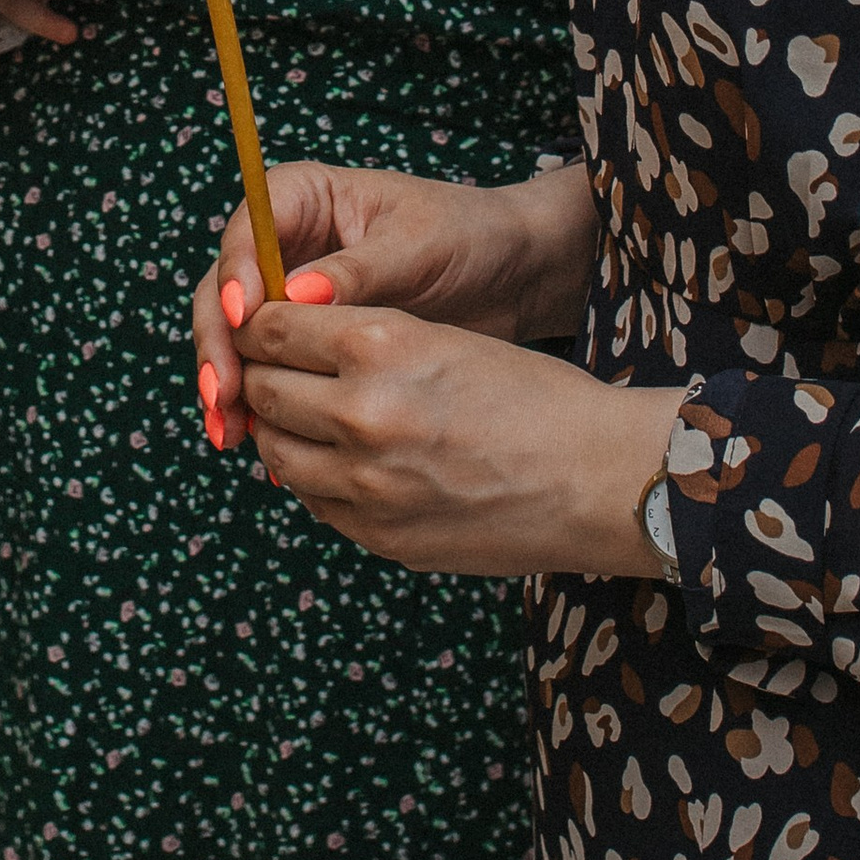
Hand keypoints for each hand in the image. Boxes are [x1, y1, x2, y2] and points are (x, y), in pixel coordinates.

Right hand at [191, 159, 593, 449]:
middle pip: (226, 293)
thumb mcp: (416, 245)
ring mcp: (293, 295)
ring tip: (233, 433)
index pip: (244, 234)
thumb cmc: (468, 235)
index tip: (245, 320)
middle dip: (220, 346)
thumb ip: (356, 269)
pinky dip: (262, 409)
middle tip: (224, 396)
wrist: (510, 273)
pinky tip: (265, 448)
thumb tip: (296, 296)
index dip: (235, 278)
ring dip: (230, 387)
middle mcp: (286, 244)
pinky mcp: (310, 343)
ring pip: (238, 340)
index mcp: (303, 198)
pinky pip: (272, 374)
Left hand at [236, 302, 679, 581]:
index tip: (261, 324)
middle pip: (263, 389)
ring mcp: (367, 485)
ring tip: (302, 417)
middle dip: (259, 376)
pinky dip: (315, 477)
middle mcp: (363, 414)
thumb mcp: (444, 338)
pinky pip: (314, 501)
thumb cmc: (535, 397)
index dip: (259, 323)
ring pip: (276, 450)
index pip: (272, 328)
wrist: (599, 479)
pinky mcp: (379, 535)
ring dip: (279, 430)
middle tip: (270, 370)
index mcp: (381, 345)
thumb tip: (287, 351)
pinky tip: (342, 462)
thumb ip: (361, 343)